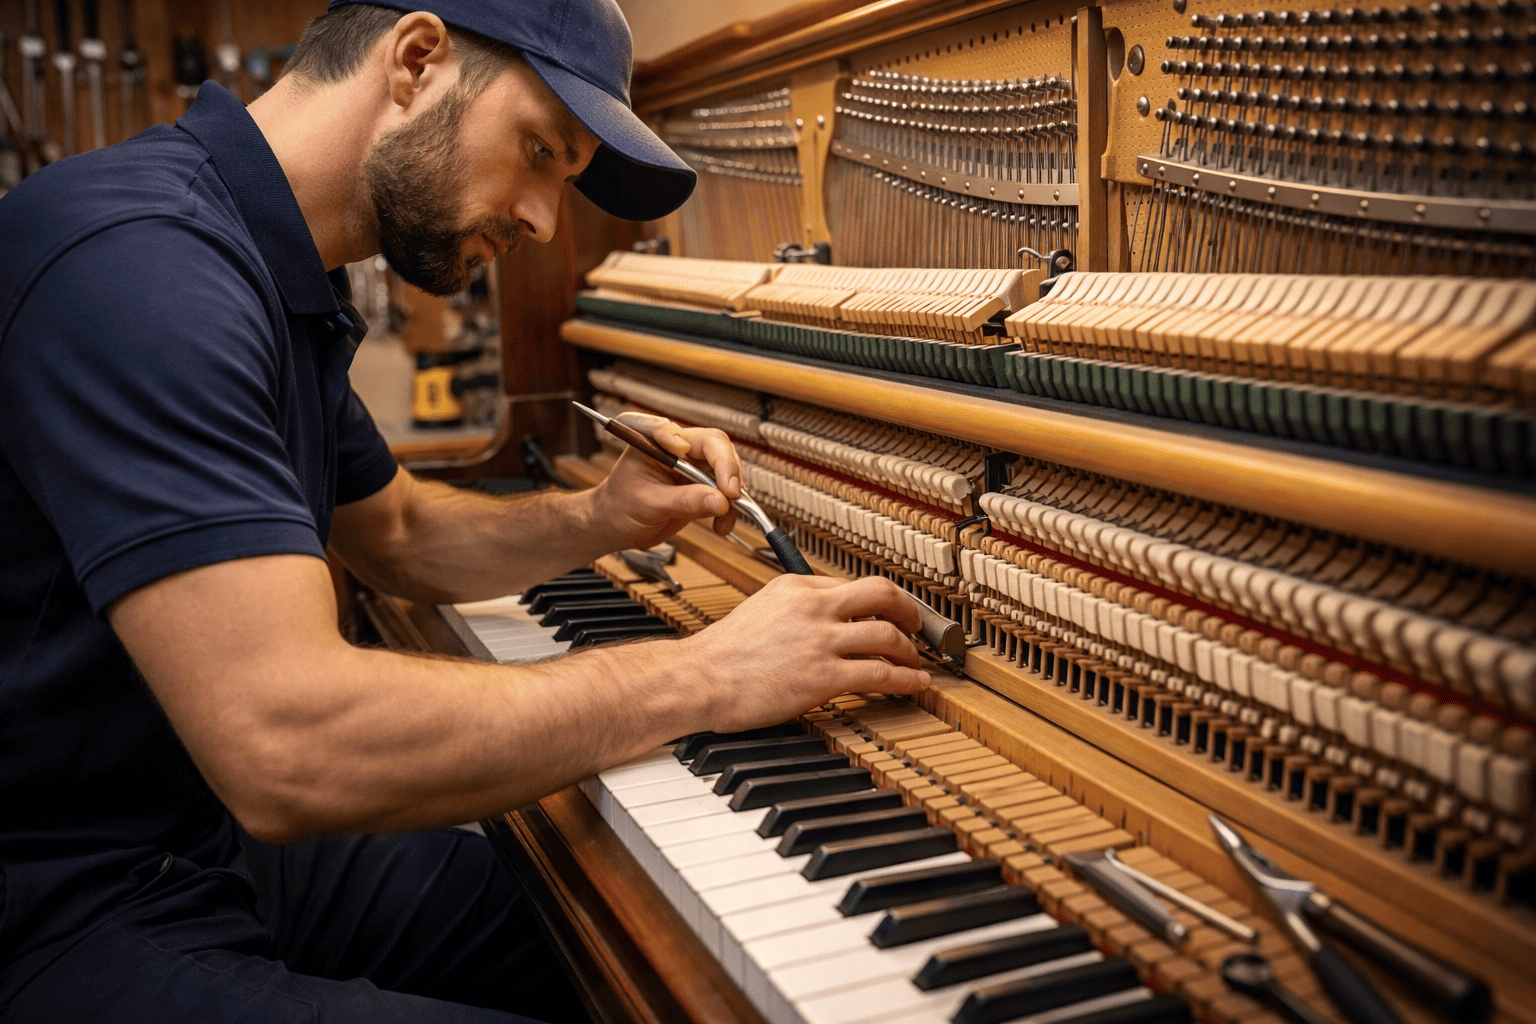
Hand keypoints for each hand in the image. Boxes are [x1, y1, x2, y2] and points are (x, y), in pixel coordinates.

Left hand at [587, 416, 742, 549]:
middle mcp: (677, 450)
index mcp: (655, 442)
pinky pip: (724, 493)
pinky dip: (730, 509)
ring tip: (725, 519)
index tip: (721, 482)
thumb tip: (720, 501)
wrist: (613, 526)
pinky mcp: (700, 486)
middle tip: (733, 497)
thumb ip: (684, 501)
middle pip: (716, 448)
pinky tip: (723, 524)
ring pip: (726, 470)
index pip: (689, 436)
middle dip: (729, 472)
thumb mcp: (649, 505)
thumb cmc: (618, 507)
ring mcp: (691, 468)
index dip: (711, 453)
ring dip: (733, 495)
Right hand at [677, 574, 931, 732]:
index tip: (886, 614)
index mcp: (794, 586)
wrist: (697, 679)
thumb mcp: (759, 610)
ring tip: (915, 663)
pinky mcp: (823, 675)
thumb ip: (794, 609)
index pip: (850, 585)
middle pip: (881, 593)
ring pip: (887, 634)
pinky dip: (907, 679)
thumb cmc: (721, 654)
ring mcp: (820, 640)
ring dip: (910, 651)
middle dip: (908, 610)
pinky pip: (881, 673)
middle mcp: (812, 606)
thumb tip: (823, 621)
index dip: (877, 602)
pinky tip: (915, 684)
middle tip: (916, 625)